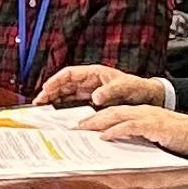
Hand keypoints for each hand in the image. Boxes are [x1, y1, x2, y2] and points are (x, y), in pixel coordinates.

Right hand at [35, 64, 161, 107]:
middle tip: (39, 102)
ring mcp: (89, 92)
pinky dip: (64, 108)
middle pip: (64, 85)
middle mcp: (89, 82)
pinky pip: (73, 104)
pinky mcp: (91, 103)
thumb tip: (95, 96)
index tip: (47, 88)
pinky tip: (58, 115)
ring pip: (66, 95)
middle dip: (50, 92)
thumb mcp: (125, 87)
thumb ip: (110, 91)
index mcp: (94, 73)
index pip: (69, 74)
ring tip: (43, 109)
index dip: (57, 80)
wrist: (148, 97)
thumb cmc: (137, 88)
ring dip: (54, 101)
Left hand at [83, 105, 187, 158]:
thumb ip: (137, 137)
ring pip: (117, 115)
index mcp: (142, 113)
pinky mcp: (154, 125)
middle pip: (111, 111)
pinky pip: (131, 126)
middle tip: (76, 127)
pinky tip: (105, 135)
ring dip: (97, 122)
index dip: (97, 117)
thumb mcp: (154, 135)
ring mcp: (148, 117)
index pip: (115, 112)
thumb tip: (120, 144)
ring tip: (83, 129)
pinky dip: (116, 130)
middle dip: (91, 119)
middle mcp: (142, 112)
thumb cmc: (181, 137)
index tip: (82, 125)